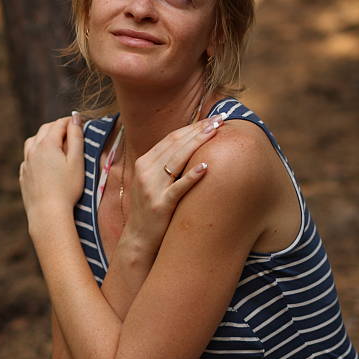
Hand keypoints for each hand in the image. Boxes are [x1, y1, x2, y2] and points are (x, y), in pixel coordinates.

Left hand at [19, 115, 83, 226]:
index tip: (80, 122)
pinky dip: (36, 152)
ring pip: (33, 141)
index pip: (59, 124)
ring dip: (44, 137)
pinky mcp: (24, 175)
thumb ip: (76, 137)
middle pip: (45, 130)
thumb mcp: (77, 161)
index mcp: (47, 144)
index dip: (71, 121)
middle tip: (70, 129)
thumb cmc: (67, 188)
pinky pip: (28, 157)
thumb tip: (75, 118)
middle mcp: (33, 150)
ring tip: (55, 142)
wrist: (48, 213)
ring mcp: (26, 163)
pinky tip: (44, 160)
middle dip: (57, 126)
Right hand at [123, 114, 225, 254]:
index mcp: (144, 162)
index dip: (192, 127)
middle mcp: (145, 171)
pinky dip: (192, 175)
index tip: (212, 119)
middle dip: (198, 130)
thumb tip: (191, 145)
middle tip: (219, 120)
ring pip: (177, 160)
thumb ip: (166, 164)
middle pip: (175, 144)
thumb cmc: (151, 208)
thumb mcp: (153, 181)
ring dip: (198, 143)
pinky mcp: (160, 205)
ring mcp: (152, 188)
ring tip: (216, 132)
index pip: (171, 138)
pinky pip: (178, 187)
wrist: (138, 238)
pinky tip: (206, 166)